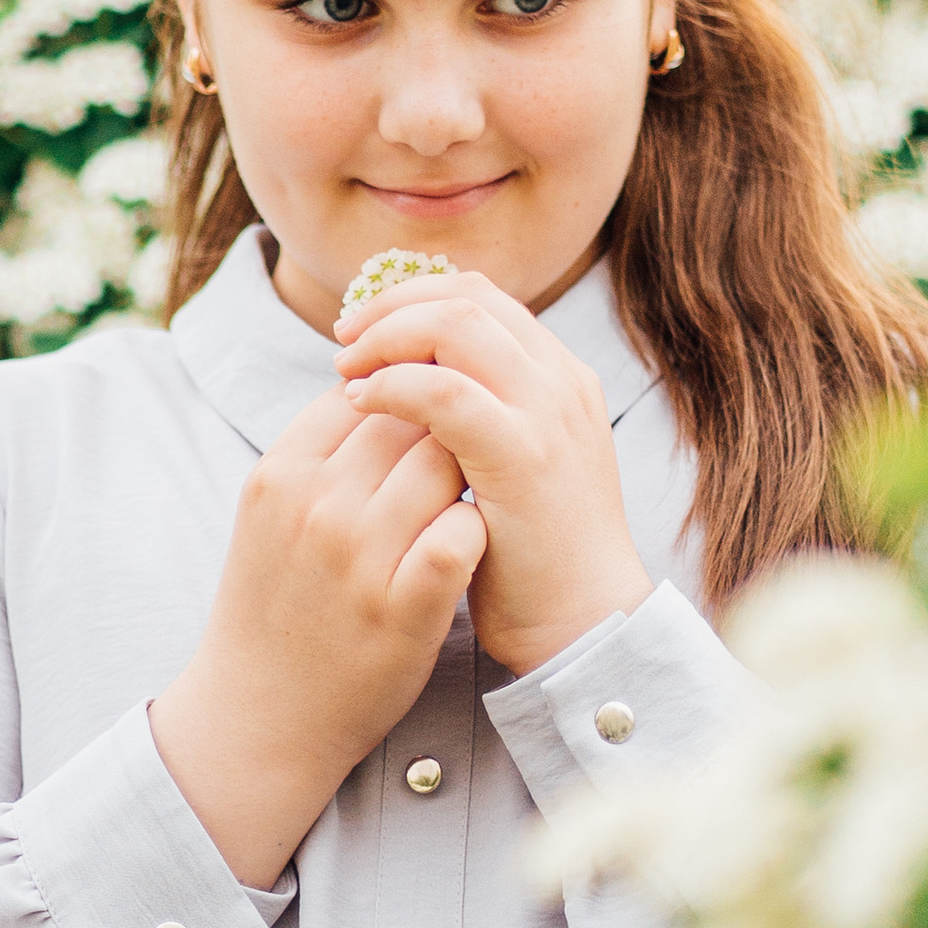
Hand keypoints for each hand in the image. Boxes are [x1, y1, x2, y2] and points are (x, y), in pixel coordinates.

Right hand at [151, 389, 486, 887]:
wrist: (259, 717)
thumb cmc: (275, 609)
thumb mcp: (270, 516)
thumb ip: (316, 454)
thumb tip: (379, 384)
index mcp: (279, 474)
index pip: (361, 389)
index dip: (401, 400)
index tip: (416, 430)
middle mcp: (315, 506)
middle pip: (411, 416)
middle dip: (441, 429)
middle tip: (456, 463)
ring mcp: (360, 557)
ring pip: (446, 462)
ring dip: (466, 476)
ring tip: (462, 505)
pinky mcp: (404, 608)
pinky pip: (464, 533)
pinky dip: (475, 532)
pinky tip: (468, 550)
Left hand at [334, 272, 649, 676]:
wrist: (585, 629)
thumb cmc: (533, 563)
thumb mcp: (506, 471)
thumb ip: (473, 423)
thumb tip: (403, 387)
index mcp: (558, 380)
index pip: (481, 299)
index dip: (414, 300)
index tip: (362, 331)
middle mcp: (560, 383)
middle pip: (467, 298)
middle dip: (392, 308)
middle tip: (343, 341)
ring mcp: (547, 415)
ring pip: (458, 326)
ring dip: (387, 338)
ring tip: (345, 369)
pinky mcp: (523, 456)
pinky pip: (447, 391)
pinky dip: (394, 386)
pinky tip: (360, 403)